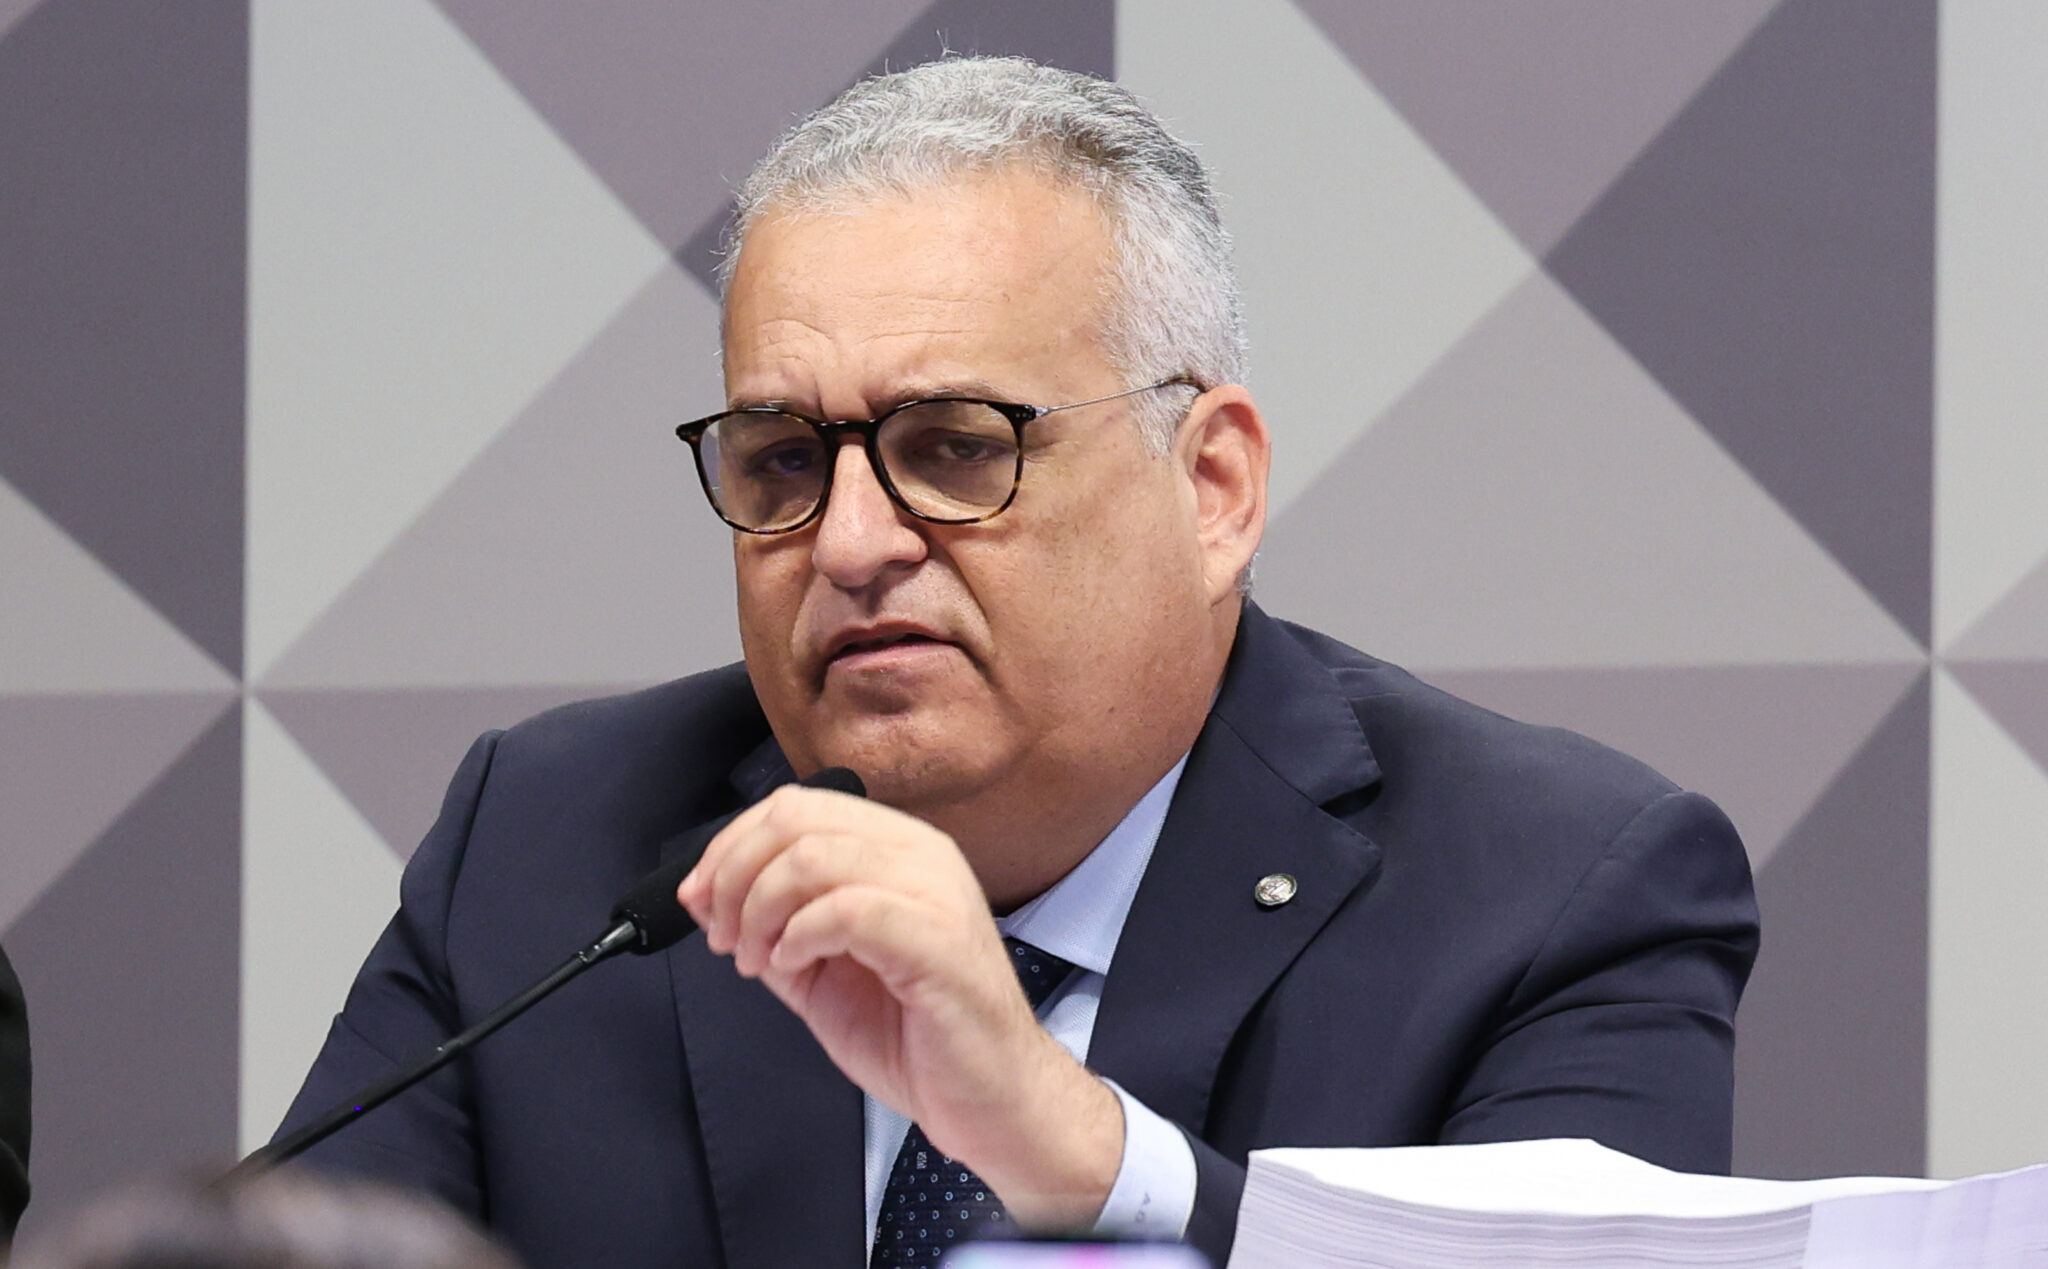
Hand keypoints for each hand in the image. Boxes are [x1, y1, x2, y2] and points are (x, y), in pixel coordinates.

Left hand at [676, 783, 1123, 1228]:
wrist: (990, 1098)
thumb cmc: (917, 1036)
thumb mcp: (820, 972)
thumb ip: (766, 926)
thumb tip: (699, 892)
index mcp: (897, 850)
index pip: (795, 806)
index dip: (729, 846)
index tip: (700, 901)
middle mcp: (921, 855)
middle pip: (796, 819)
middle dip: (735, 876)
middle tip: (726, 938)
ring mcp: (935, 891)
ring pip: (813, 857)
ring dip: (760, 911)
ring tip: (761, 962)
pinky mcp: (937, 939)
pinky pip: (846, 909)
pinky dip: (798, 937)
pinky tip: (794, 968)